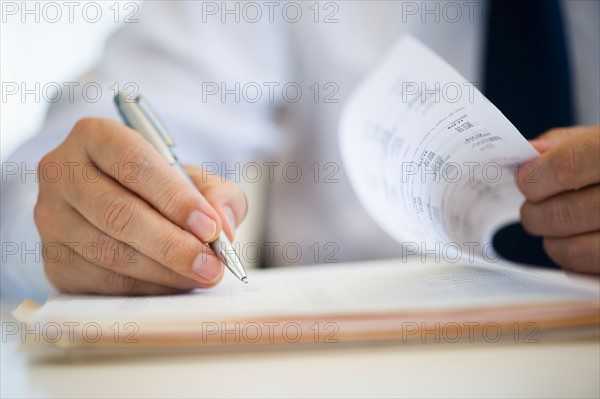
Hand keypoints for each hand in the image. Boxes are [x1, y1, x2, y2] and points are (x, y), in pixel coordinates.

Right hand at [34, 118, 246, 293]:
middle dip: (173, 245)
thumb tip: (221, 226)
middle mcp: (62, 173)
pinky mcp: (53, 259)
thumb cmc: (161, 188)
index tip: (210, 228)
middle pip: (118, 214)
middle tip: (211, 264)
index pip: (134, 165)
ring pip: (108, 253)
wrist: (122, 206)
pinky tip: (174, 283)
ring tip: (201, 275)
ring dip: (163, 271)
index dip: (175, 199)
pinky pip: (102, 281)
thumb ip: (217, 194)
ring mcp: (51, 218)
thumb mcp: (196, 178)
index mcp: (96, 137)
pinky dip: (145, 287)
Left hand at [517, 125, 599, 273]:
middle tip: (533, 209)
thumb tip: (526, 160)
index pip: (566, 167)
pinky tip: (586, 243)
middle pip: (562, 214)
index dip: (534, 178)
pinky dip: (579, 264)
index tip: (526, 180)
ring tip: (556, 230)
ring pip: (575, 252)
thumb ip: (566, 144)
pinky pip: (594, 274)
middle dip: (534, 214)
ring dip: (553, 243)